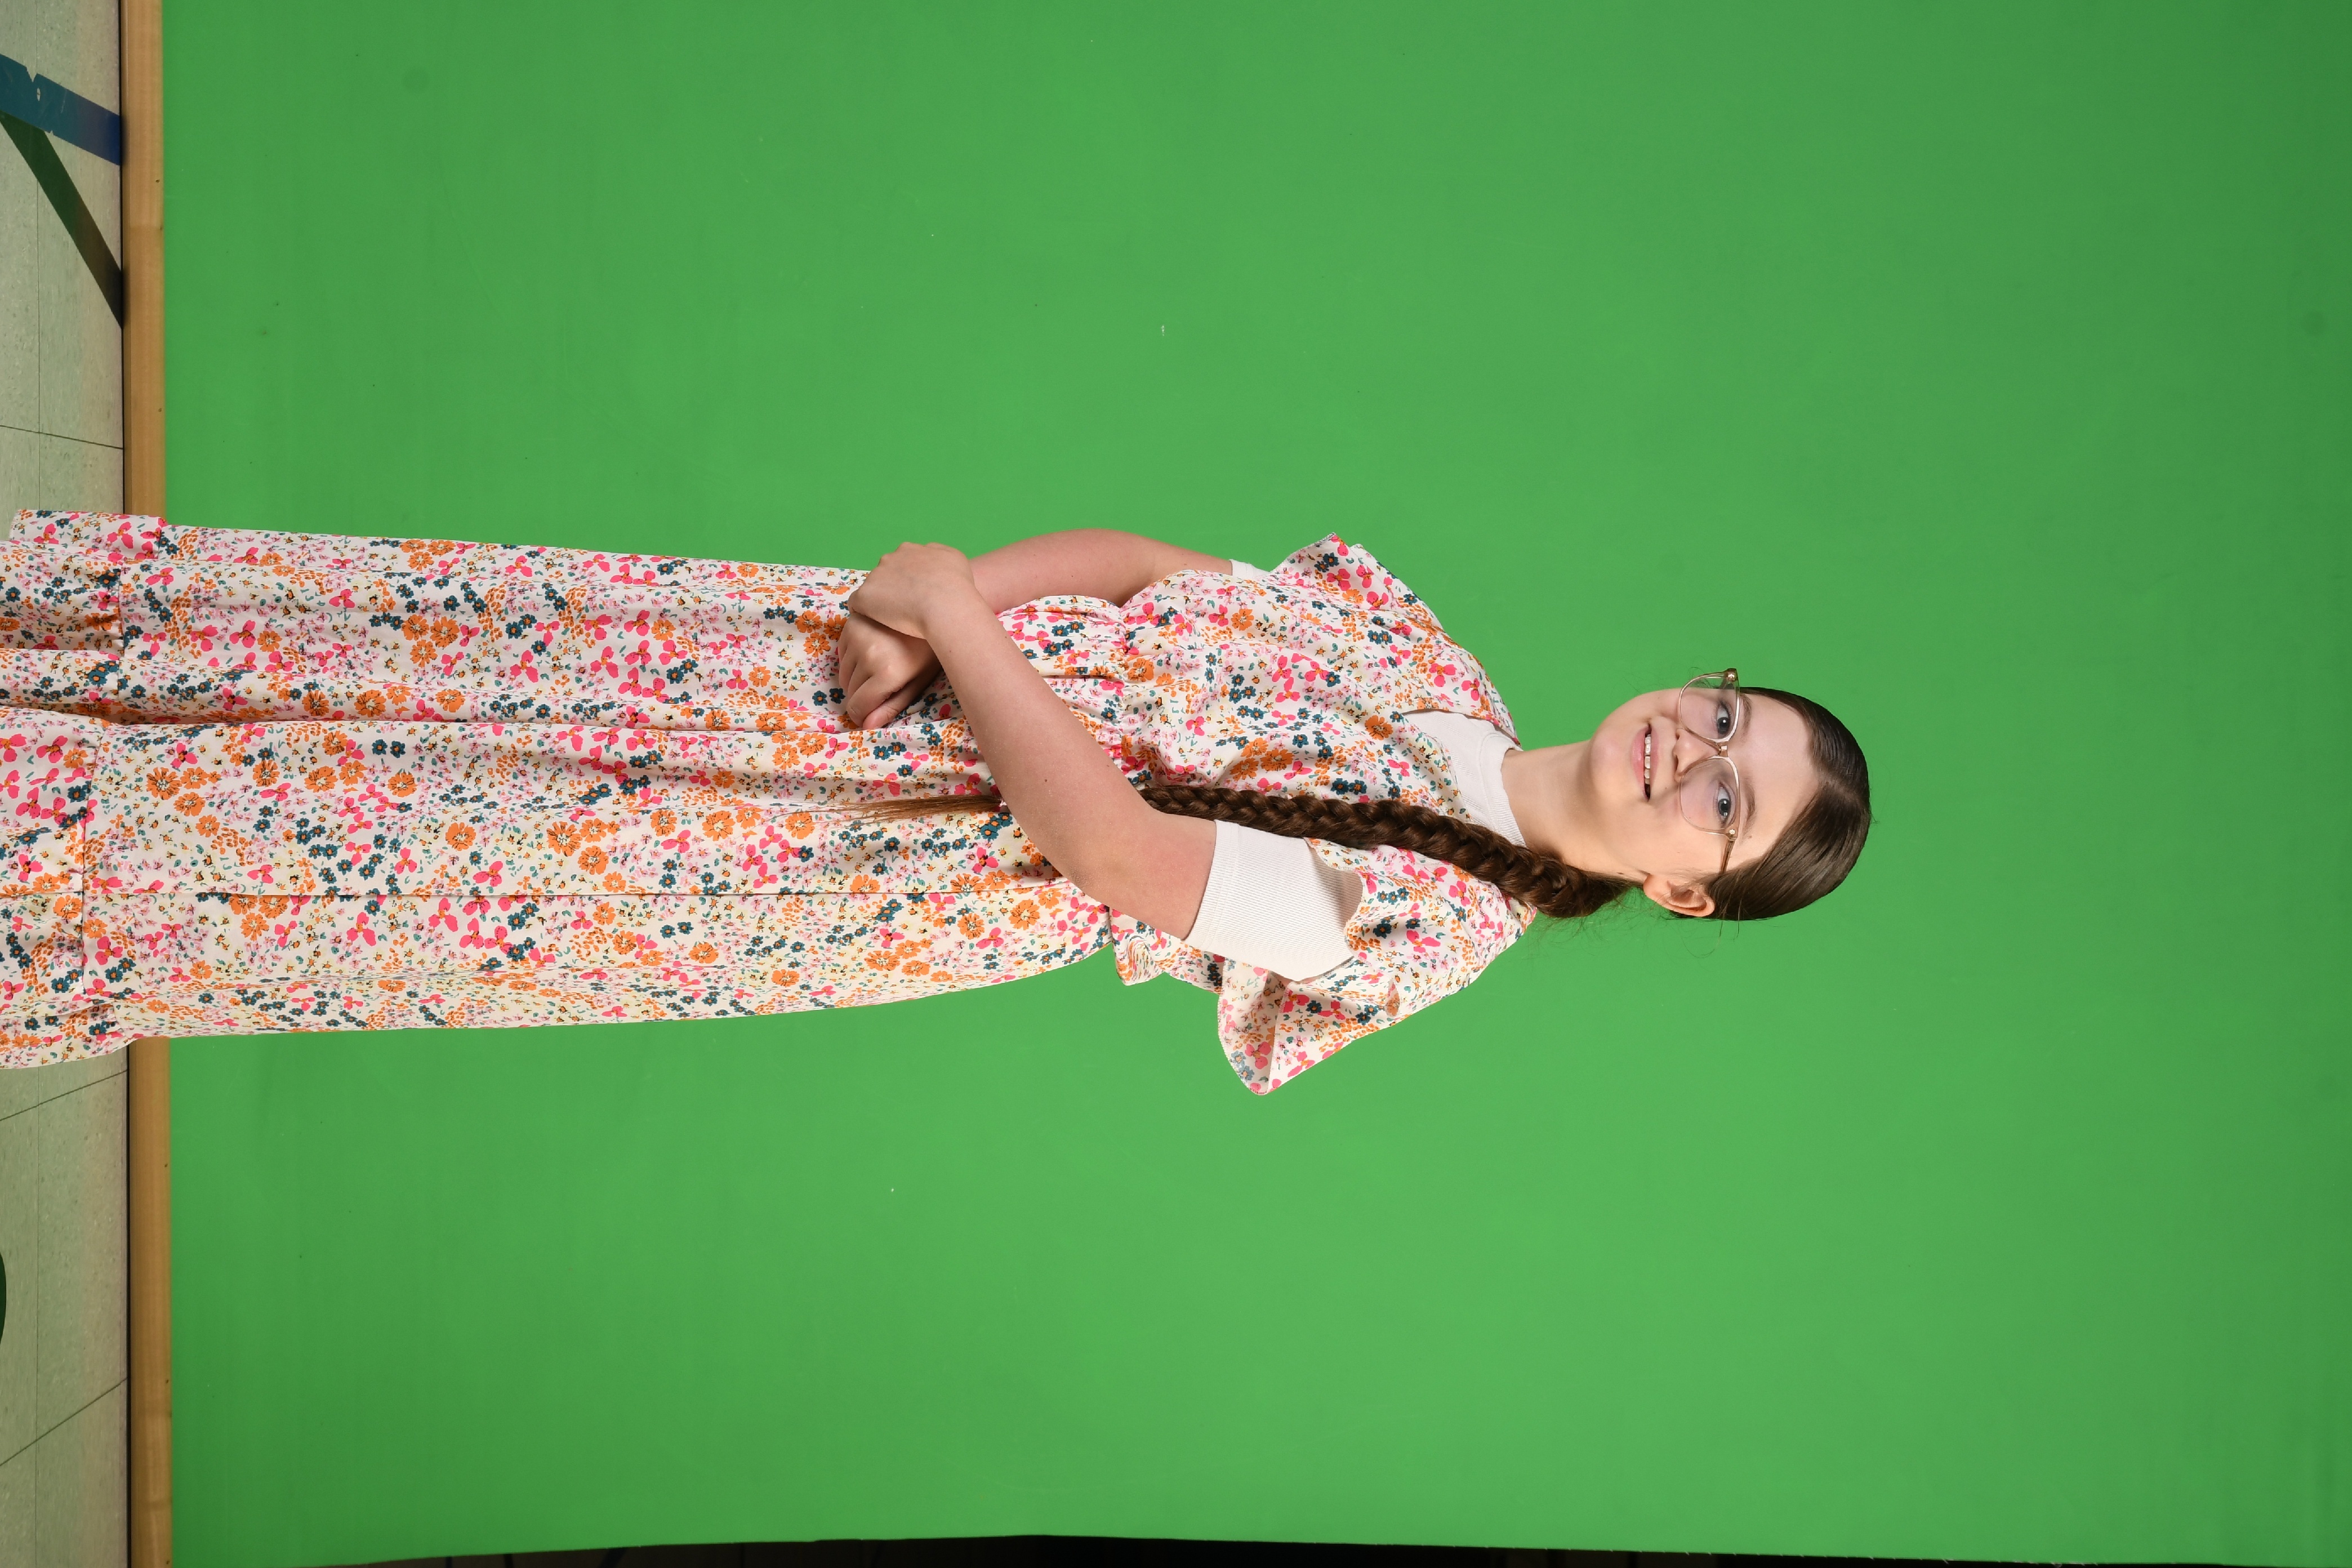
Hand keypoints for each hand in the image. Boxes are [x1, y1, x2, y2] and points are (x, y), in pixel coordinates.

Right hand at [838, 612, 941, 728]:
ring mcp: (857, 638)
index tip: (866, 716)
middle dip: (860, 697)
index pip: (858, 705)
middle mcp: (868, 655)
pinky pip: (841, 655)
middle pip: (849, 691)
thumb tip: (867, 725)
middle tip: (878, 691)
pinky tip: (870, 656)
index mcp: (887, 673)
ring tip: (876, 672)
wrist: (932, 610)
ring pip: (843, 674)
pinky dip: (851, 661)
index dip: (860, 715)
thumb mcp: (917, 682)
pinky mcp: (850, 626)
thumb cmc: (929, 651)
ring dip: (854, 679)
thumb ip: (892, 705)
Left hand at [843, 541, 981, 641]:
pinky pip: (858, 606)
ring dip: (880, 602)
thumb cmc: (956, 585)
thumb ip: (939, 554)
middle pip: (886, 574)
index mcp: (910, 550)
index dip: (909, 580)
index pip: (903, 563)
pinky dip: (866, 614)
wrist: (945, 605)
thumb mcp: (955, 558)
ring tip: (894, 620)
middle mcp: (890, 558)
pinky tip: (878, 625)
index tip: (918, 595)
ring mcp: (875, 577)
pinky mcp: (864, 597)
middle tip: (907, 609)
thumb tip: (931, 556)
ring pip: (873, 590)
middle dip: (893, 589)